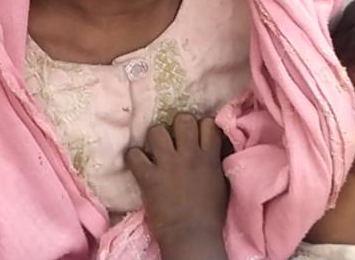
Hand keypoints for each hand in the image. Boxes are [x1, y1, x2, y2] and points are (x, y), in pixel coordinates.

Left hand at [127, 114, 228, 259]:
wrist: (191, 236)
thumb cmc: (210, 215)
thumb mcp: (221, 183)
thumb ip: (215, 162)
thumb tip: (211, 150)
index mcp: (210, 158)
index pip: (208, 123)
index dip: (200, 125)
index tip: (196, 134)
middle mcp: (189, 155)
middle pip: (182, 119)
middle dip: (177, 125)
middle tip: (174, 138)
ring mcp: (167, 164)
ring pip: (156, 130)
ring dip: (155, 137)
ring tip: (155, 149)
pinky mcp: (148, 176)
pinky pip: (134, 154)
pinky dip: (133, 157)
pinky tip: (138, 164)